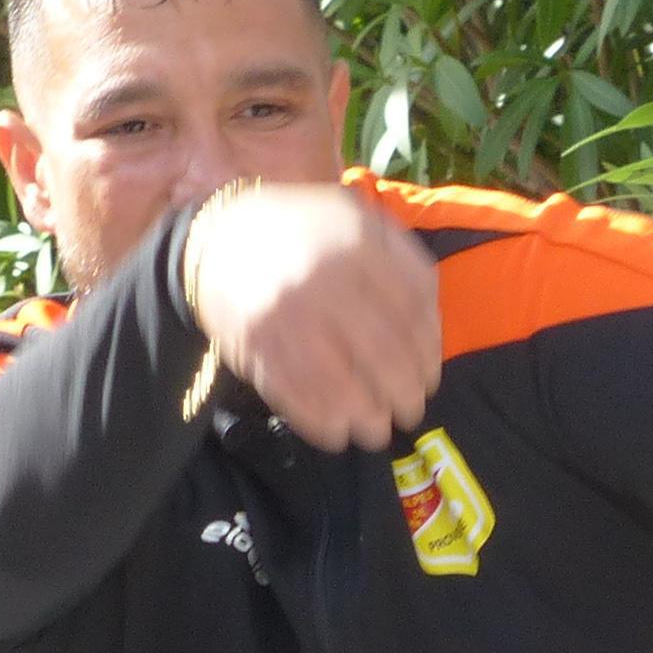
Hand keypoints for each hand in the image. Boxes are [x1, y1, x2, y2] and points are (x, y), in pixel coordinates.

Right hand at [183, 182, 441, 451]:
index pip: (410, 312)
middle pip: (381, 353)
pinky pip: (292, 393)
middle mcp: (322, 282)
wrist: (220, 232)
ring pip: (337, 381)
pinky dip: (317, 422)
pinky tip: (337, 434)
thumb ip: (404, 261)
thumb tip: (431, 326)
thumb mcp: (362, 219)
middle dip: (403, 393)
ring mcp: (285, 316)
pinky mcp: (254, 344)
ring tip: (377, 431)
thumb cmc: (307, 230)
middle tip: (410, 412)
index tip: (430, 379)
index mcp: (357, 246)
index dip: (427, 355)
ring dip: (365, 417)